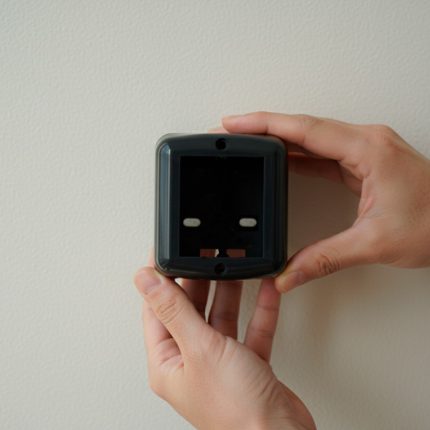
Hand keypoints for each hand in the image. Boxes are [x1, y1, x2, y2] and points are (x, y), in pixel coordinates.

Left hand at [134, 265, 315, 429]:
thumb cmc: (235, 410)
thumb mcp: (200, 348)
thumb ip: (174, 310)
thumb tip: (145, 280)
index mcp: (168, 362)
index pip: (156, 310)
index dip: (160, 279)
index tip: (166, 254)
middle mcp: (191, 362)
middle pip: (191, 309)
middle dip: (199, 280)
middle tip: (206, 254)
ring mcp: (220, 362)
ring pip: (221, 316)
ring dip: (229, 290)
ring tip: (233, 264)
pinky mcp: (247, 363)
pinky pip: (251, 327)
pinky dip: (259, 307)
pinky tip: (265, 287)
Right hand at [220, 112, 429, 290]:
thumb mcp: (374, 242)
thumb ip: (323, 259)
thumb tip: (287, 274)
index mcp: (367, 149)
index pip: (304, 130)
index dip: (264, 124)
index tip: (234, 124)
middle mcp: (364, 142)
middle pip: (301, 127)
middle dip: (261, 129)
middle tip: (229, 134)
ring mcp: (363, 151)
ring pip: (310, 139)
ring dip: (276, 141)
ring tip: (245, 145)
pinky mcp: (362, 163)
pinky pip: (320, 153)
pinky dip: (295, 156)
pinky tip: (277, 162)